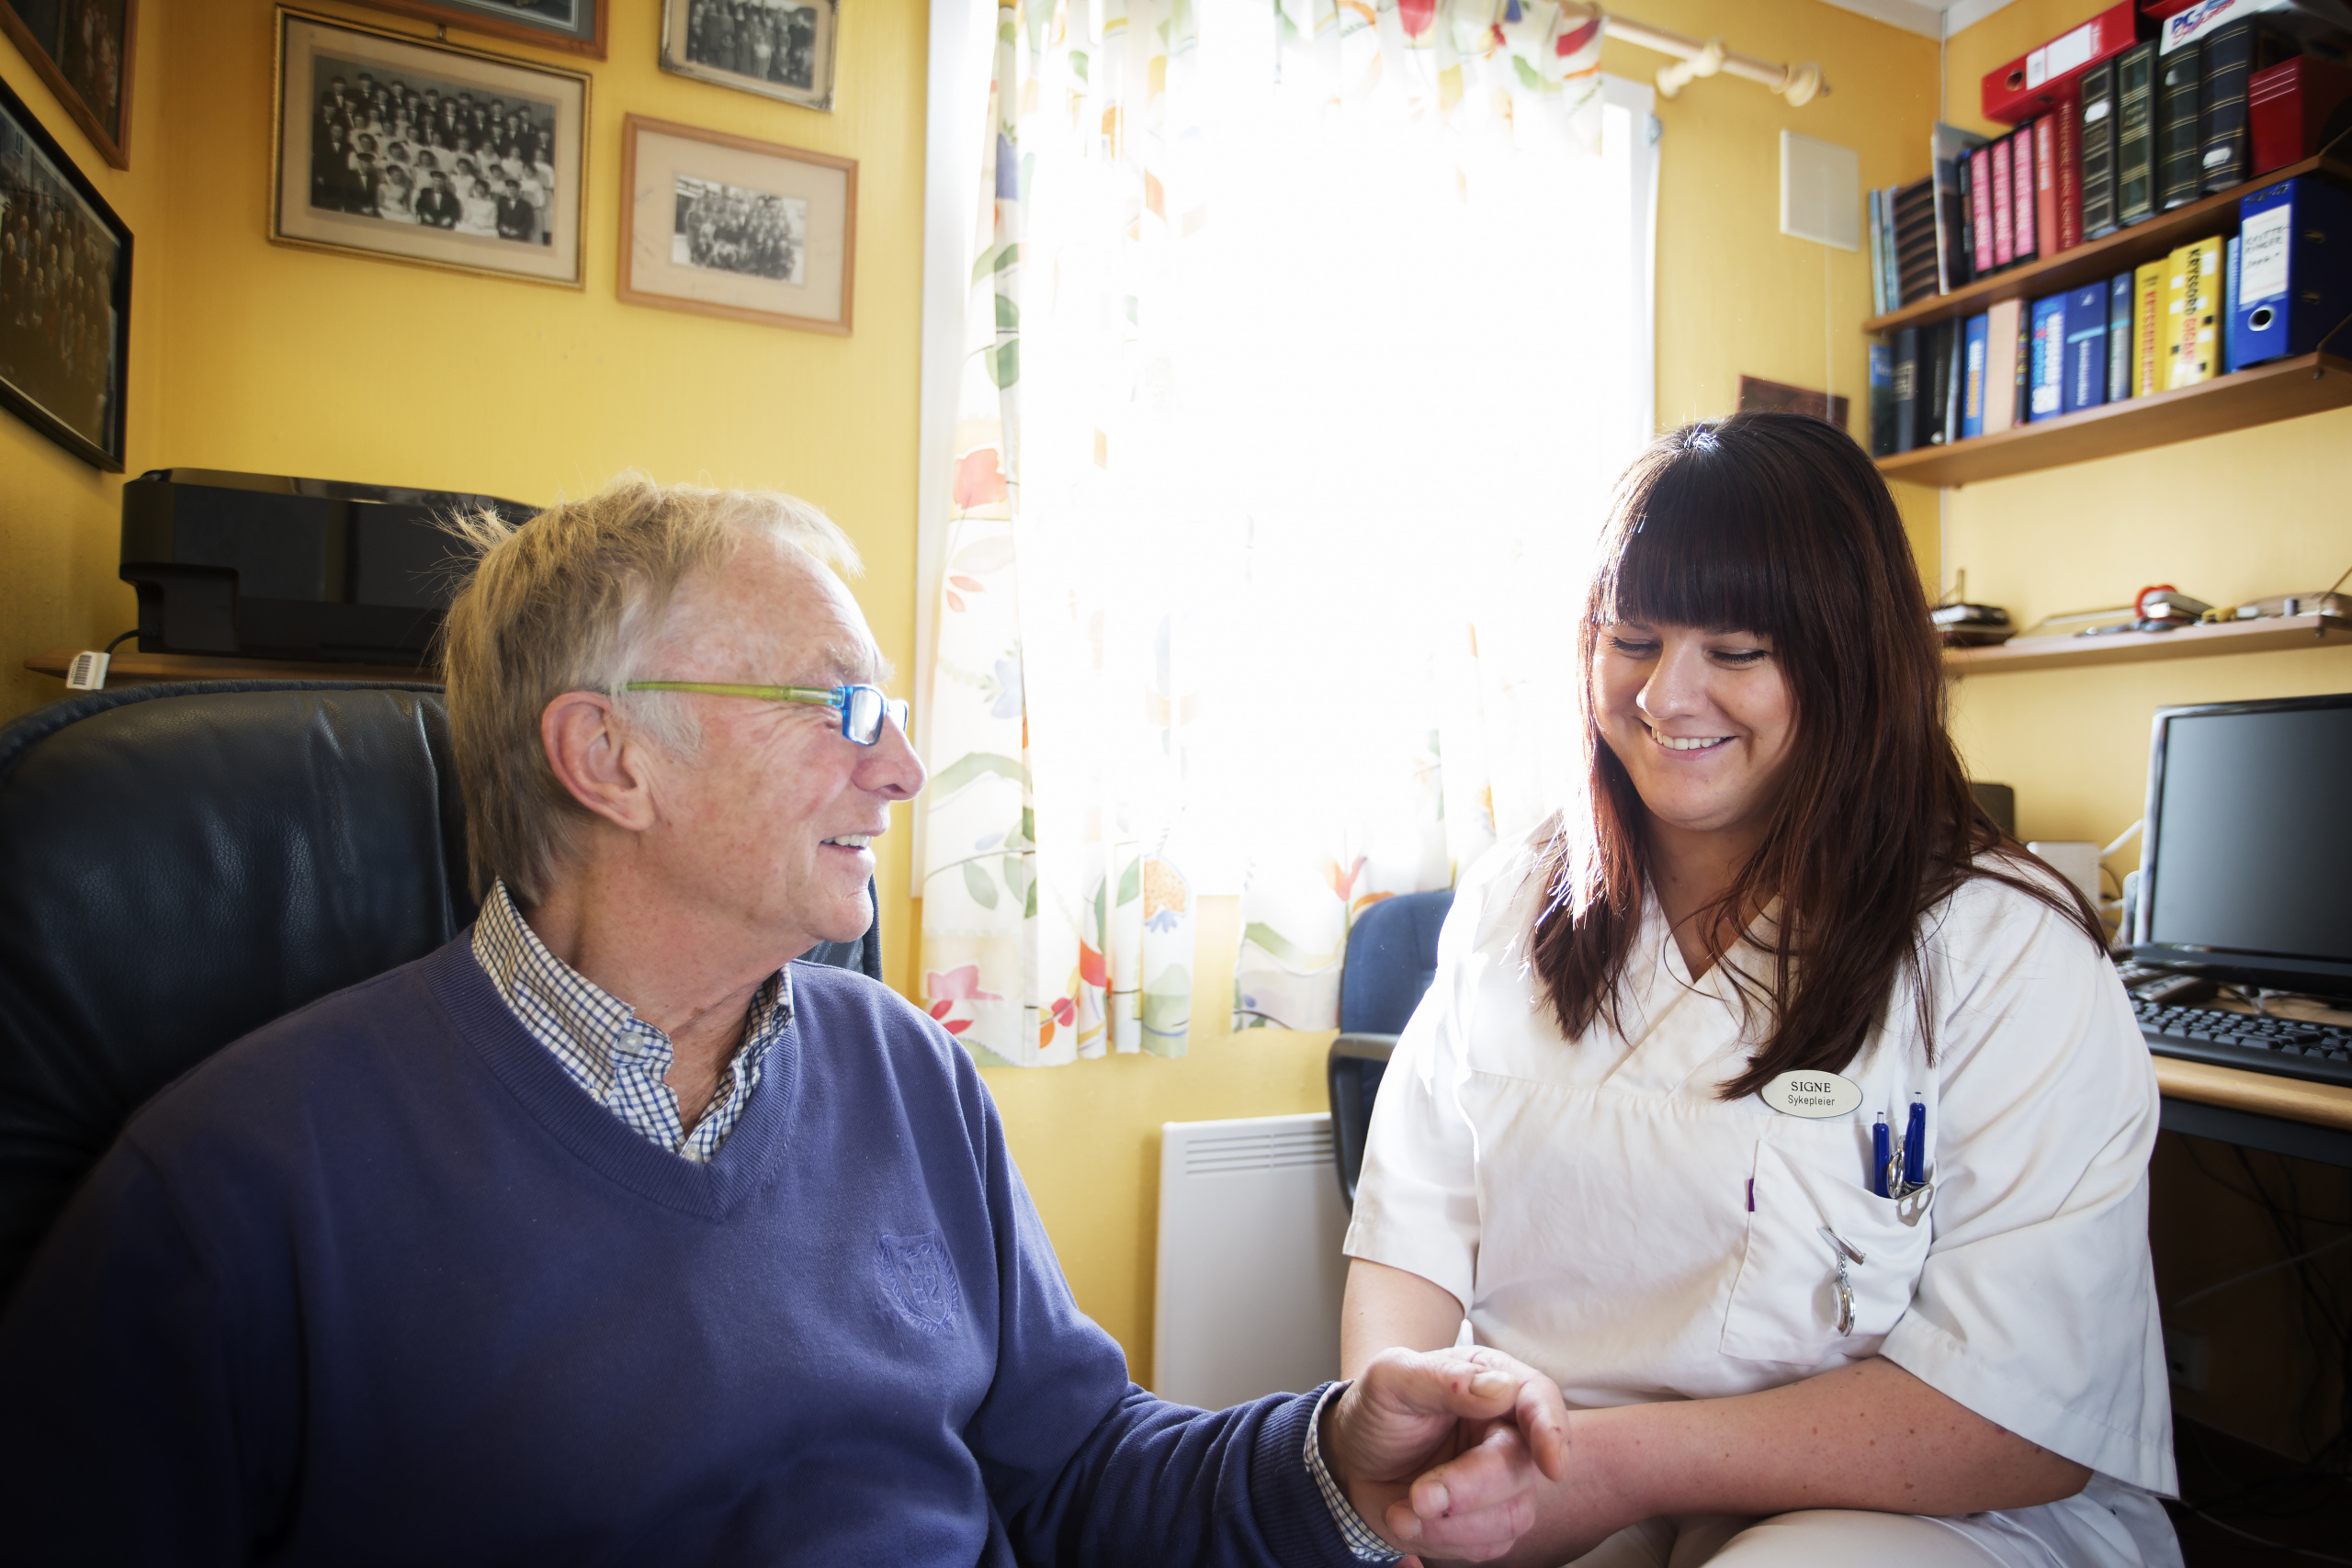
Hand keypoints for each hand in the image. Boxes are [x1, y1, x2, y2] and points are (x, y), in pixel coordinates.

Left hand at [1321, 1345, 1569, 1563]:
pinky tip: (1408, 1520)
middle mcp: (1507, 1432)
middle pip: (1521, 1468)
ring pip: (1512, 1516)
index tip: (1552, 1466)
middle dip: (1469, 1489)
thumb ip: (1444, 1379)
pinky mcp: (1488, 1523)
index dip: (1551, 1431)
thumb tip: (1502, 1389)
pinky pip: (1488, 1546)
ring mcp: (1503, 1481)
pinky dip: (1442, 1541)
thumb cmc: (1379, 1410)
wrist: (1352, 1459)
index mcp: (1494, 1383)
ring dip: (1451, 1524)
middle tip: (1420, 1496)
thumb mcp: (1392, 1379)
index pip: (1540, 1399)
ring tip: (1404, 1508)